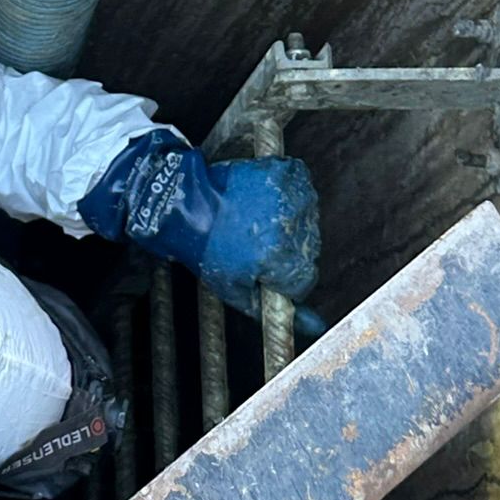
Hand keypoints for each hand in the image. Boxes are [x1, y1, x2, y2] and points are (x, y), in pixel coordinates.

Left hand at [79, 131, 319, 321]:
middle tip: (254, 244)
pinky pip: (301, 191)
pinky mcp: (286, 174)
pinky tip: (261, 202)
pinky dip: (286, 196)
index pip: (304, 281)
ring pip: (305, 223)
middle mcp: (292, 228)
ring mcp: (291, 197)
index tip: (264, 271)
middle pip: (306, 252)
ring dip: (286, 225)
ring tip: (254, 222)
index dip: (282, 280)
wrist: (185, 201)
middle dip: (284, 252)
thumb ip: (273, 309)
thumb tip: (313, 326)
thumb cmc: (205, 246)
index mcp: (280, 259)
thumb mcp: (234, 289)